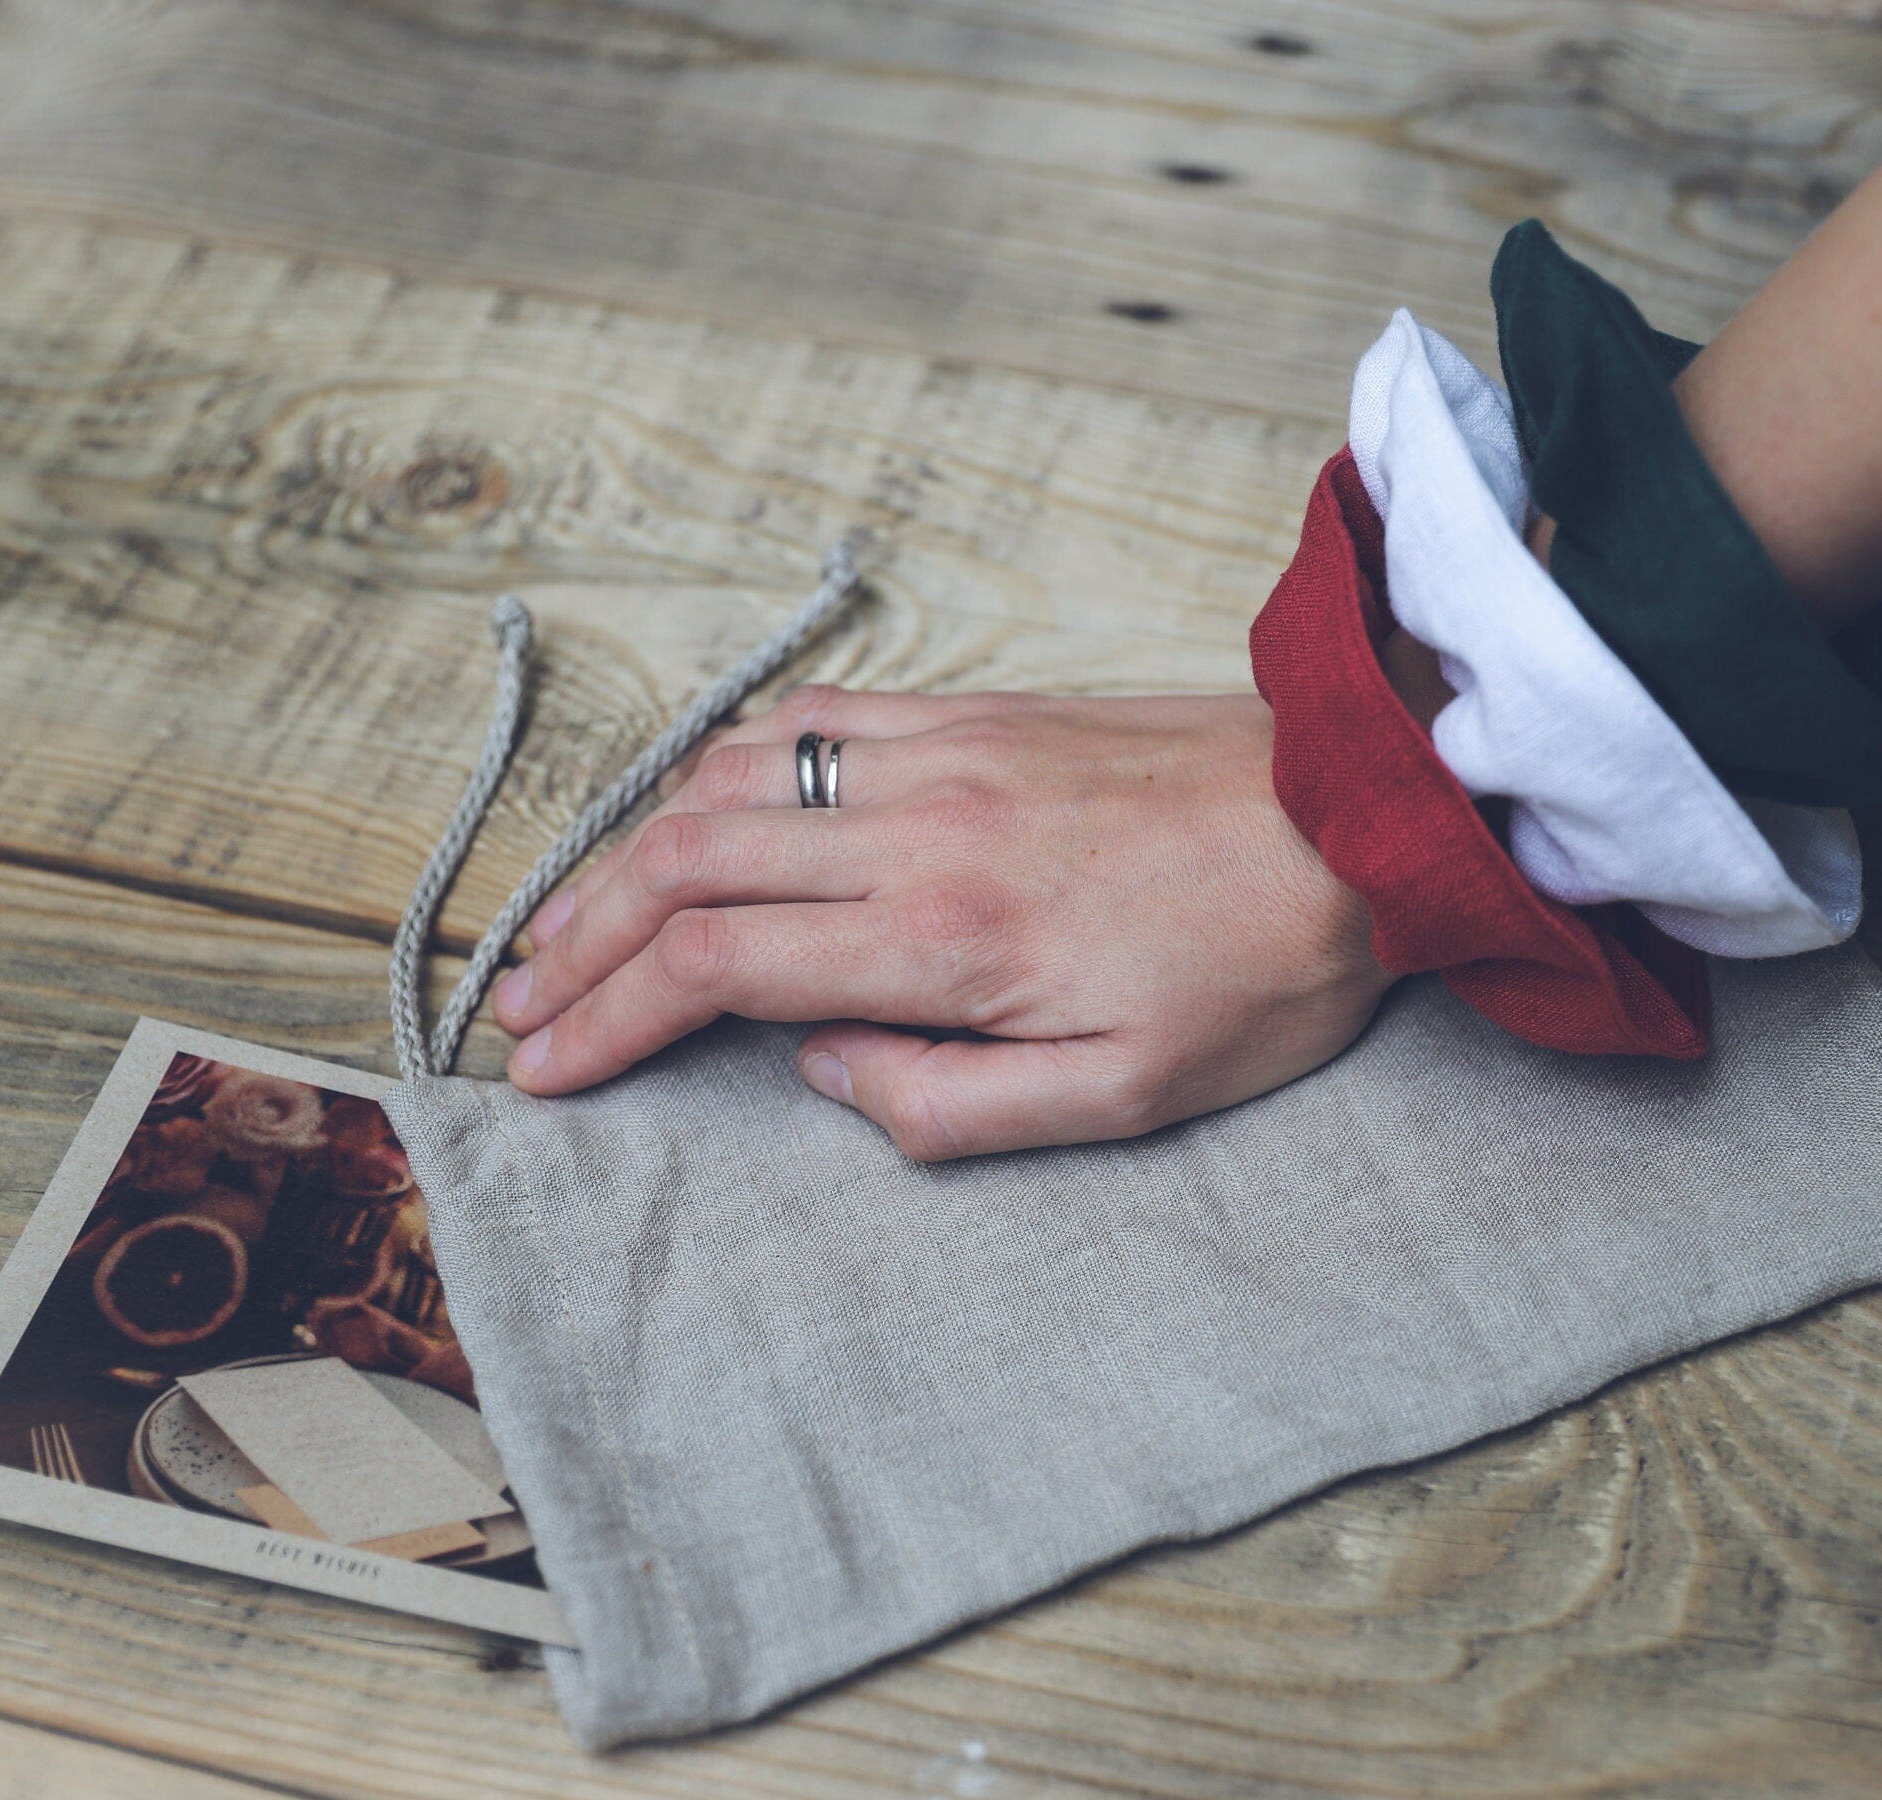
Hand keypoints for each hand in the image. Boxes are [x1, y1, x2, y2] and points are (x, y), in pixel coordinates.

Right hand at [489, 687, 1390, 1159]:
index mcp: (948, 939)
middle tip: (519, 1006)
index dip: (609, 1020)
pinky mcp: (979, 713)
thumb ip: (950, 1104)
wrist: (1362, 817)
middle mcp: (920, 830)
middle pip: (687, 869)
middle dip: (580, 943)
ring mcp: (943, 755)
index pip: (717, 969)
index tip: (546, 1069)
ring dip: (626, 853)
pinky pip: (811, 722)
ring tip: (570, 921)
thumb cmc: (1259, 972)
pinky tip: (691, 807)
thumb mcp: (1127, 1097)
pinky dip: (722, 767)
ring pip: (727, 786)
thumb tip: (820, 1070)